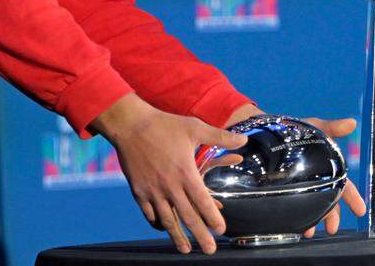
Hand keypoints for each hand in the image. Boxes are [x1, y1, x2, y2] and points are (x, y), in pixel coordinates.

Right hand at [91, 94, 247, 254]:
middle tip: (210, 250)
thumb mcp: (195, 127)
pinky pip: (148, 213)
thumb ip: (220, 137)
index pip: (203, 202)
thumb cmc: (164, 125)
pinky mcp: (138, 190)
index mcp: (186, 172)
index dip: (213, 218)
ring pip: (167, 219)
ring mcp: (153, 190)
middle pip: (188, 216)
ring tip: (186, 250)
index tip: (222, 230)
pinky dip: (157, 223)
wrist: (130, 125)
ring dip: (177, 236)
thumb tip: (244, 140)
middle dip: (200, 235)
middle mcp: (170, 186)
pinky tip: (163, 229)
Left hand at [224, 107, 367, 237]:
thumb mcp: (316, 128)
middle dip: (332, 216)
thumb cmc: (297, 130)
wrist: (270, 132)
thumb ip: (333, 127)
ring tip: (309, 231)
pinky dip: (296, 218)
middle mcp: (316, 180)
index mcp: (327, 169)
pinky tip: (294, 226)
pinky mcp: (285, 190)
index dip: (352, 198)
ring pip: (312, 208)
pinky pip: (293, 207)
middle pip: (328, 201)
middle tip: (332, 229)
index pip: (344, 185)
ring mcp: (301, 186)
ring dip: (313, 220)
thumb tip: (352, 122)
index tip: (360, 210)